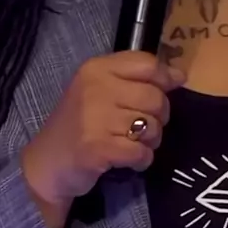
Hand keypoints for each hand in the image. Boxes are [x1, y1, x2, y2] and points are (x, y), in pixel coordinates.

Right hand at [21, 51, 184, 217]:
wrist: (47, 163)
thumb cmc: (80, 124)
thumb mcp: (101, 90)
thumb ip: (137, 78)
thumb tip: (180, 75)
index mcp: (97, 68)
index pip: (147, 64)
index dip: (165, 78)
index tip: (169, 89)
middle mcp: (95, 87)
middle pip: (155, 96)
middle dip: (159, 117)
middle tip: (144, 126)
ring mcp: (95, 118)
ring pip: (152, 126)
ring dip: (150, 141)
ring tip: (133, 143)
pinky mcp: (98, 148)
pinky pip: (141, 152)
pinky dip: (141, 159)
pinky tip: (129, 159)